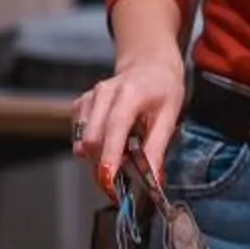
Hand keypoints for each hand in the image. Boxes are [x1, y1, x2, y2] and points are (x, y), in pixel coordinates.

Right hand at [70, 56, 185, 197]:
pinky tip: (111, 141)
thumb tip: (152, 178)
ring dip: (98, 158)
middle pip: (93, 139)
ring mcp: (89, 98)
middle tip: (120, 183)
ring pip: (83, 140)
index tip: (108, 181)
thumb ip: (157, 147)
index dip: (109, 156)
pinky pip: (80, 135)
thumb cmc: (162, 89)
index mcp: (130, 93)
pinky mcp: (81, 105)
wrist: (148, 65)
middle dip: (103, 165)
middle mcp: (103, 93)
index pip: (115, 127)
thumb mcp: (169, 116)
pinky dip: (93, 146)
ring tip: (120, 157)